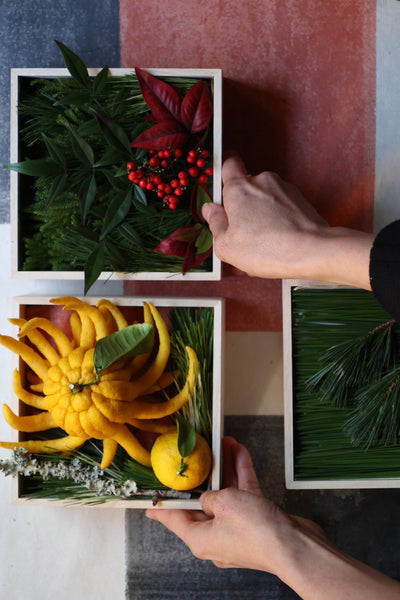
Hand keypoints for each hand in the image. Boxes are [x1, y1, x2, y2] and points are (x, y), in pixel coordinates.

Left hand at [146, 437, 399, 599]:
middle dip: (201, 474)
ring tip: (222, 443)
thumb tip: (208, 495)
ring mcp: (236, 529)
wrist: (296, 546)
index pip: (172, 518)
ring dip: (225, 468)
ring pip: (225, 494)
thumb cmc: (257, 531)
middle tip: (195, 452)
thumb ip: (209, 495)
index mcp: (200, 538)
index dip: (160, 504)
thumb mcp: (223, 503)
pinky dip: (241, 475)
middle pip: (200, 501)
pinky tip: (240, 451)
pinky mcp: (255, 522)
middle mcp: (215, 535)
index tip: (148, 496)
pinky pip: (243, 495)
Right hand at [202, 154, 373, 288]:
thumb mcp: (226, 245)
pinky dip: (277, 221)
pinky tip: (276, 242)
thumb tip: (210, 210)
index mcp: (239, 187)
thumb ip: (215, 224)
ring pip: (264, 198)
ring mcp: (284, 188)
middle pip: (245, 186)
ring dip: (260, 215)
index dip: (223, 172)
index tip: (221, 186)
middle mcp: (262, 180)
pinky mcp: (299, 199)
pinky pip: (281, 207)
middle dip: (242, 206)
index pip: (228, 163)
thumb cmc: (268, 248)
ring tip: (261, 243)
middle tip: (240, 231)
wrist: (311, 251)